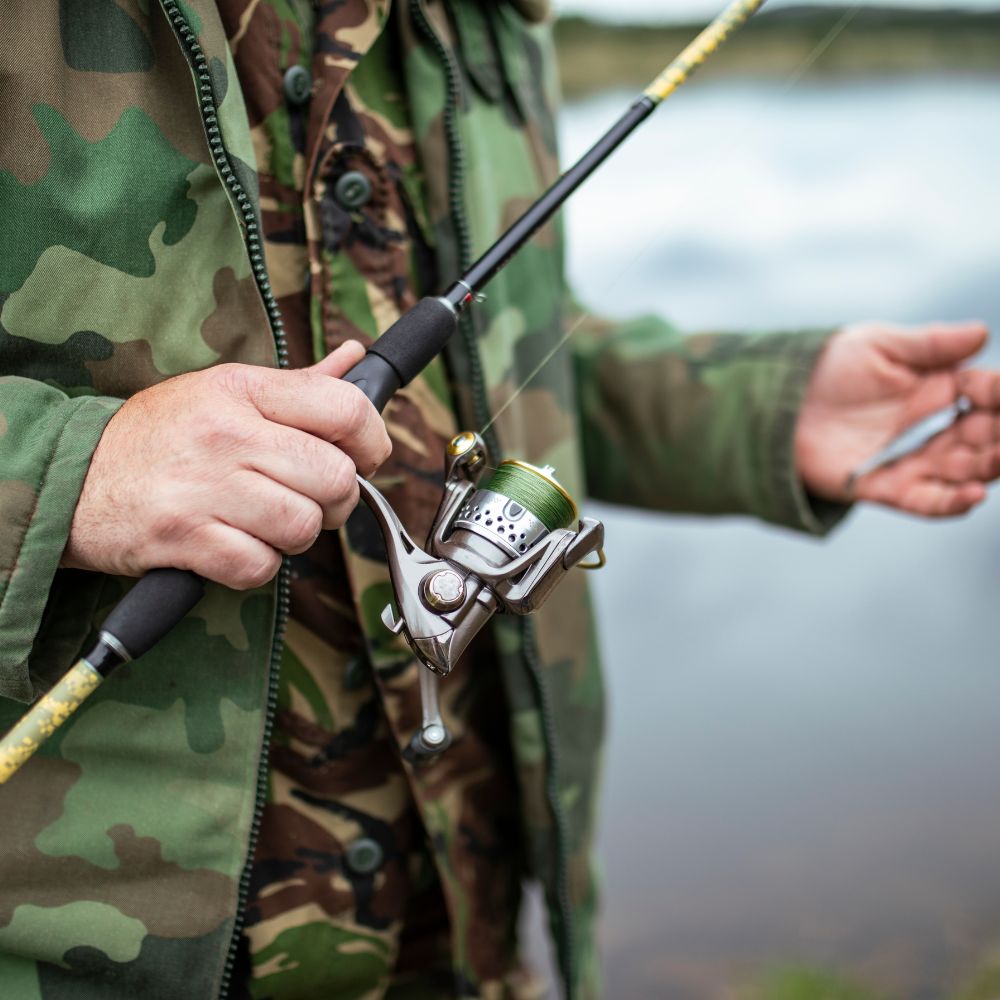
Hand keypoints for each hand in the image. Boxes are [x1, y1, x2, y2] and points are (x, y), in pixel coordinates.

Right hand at [63, 342, 391, 588]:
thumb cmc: (159, 435)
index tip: (363, 458)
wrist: (72, 477)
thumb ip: (297, 384)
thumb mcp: (224, 390)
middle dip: (335, 500)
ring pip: (304, 526)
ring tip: (265, 522)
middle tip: (308, 499)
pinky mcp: (184, 537)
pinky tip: (235, 546)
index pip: (346, 408)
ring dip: (295, 536)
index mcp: (244, 390)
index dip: (372, 441)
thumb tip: (356, 359)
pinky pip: (262, 566)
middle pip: (336, 478)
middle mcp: (227, 434)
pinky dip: (258, 566)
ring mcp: (205, 486)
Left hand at [794, 321, 999, 515]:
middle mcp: (934, 428)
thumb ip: (929, 345)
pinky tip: (976, 494)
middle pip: (987, 435)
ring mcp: (912, 460)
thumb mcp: (878, 346)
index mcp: (939, 390)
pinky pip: (926, 502)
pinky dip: (952, 502)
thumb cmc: (828, 369)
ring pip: (966, 470)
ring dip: (990, 467)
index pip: (988, 393)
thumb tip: (981, 333)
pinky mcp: (885, 487)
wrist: (778, 401)